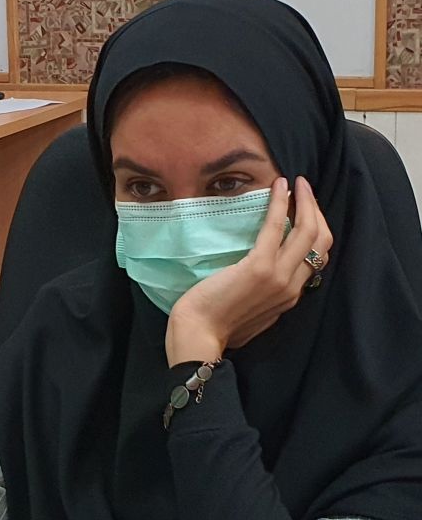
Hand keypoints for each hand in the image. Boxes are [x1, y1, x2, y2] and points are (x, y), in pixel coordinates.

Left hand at [166, 176, 332, 365]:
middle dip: (317, 211)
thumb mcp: (252, 312)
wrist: (199, 336)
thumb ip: (265, 294)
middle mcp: (292, 286)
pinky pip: (276, 227)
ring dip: (306, 202)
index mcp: (290, 296)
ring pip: (308, 231)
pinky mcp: (259, 267)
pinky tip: (279, 186)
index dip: (316, 231)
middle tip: (305, 189)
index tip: (306, 211)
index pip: (317, 258)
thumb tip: (261, 275)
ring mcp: (279, 277)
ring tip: (297, 183)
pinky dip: (280, 203)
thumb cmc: (215, 325)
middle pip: (321, 242)